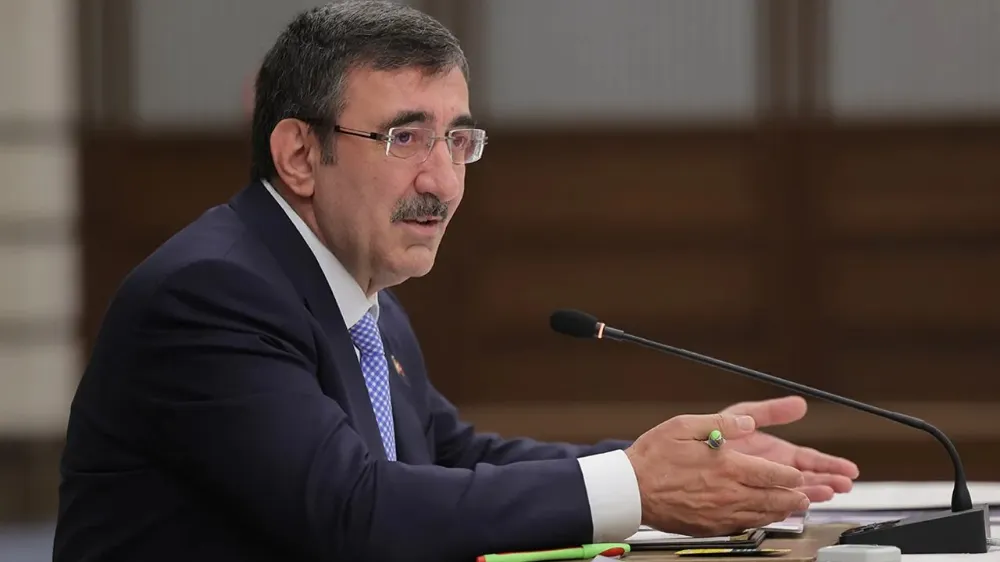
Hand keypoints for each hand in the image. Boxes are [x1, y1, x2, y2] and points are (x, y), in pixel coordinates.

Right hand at [625, 413, 809, 536]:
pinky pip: (744, 526)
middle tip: (807, 495)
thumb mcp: (683, 426)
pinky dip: (759, 522)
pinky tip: (761, 518)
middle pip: (773, 499)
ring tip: (793, 508)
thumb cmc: (653, 458)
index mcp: (726, 466)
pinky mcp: (710, 527)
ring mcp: (720, 513)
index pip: (772, 474)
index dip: (791, 475)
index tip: (799, 473)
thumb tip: (748, 422)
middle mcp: (728, 493)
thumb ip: (720, 422)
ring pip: (762, 516)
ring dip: (781, 511)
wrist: (630, 490)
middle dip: (795, 496)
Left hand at [721, 396, 859, 501]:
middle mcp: (771, 471)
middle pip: (807, 479)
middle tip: (845, 485)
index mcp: (775, 452)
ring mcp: (761, 486)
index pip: (809, 460)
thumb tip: (799, 404)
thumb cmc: (708, 435)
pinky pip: (772, 505)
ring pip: (793, 493)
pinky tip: (799, 505)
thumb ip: (768, 411)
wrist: (680, 459)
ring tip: (830, 493)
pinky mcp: (749, 500)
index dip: (830, 465)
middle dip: (828, 481)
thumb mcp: (740, 415)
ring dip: (813, 493)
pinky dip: (787, 505)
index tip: (848, 469)